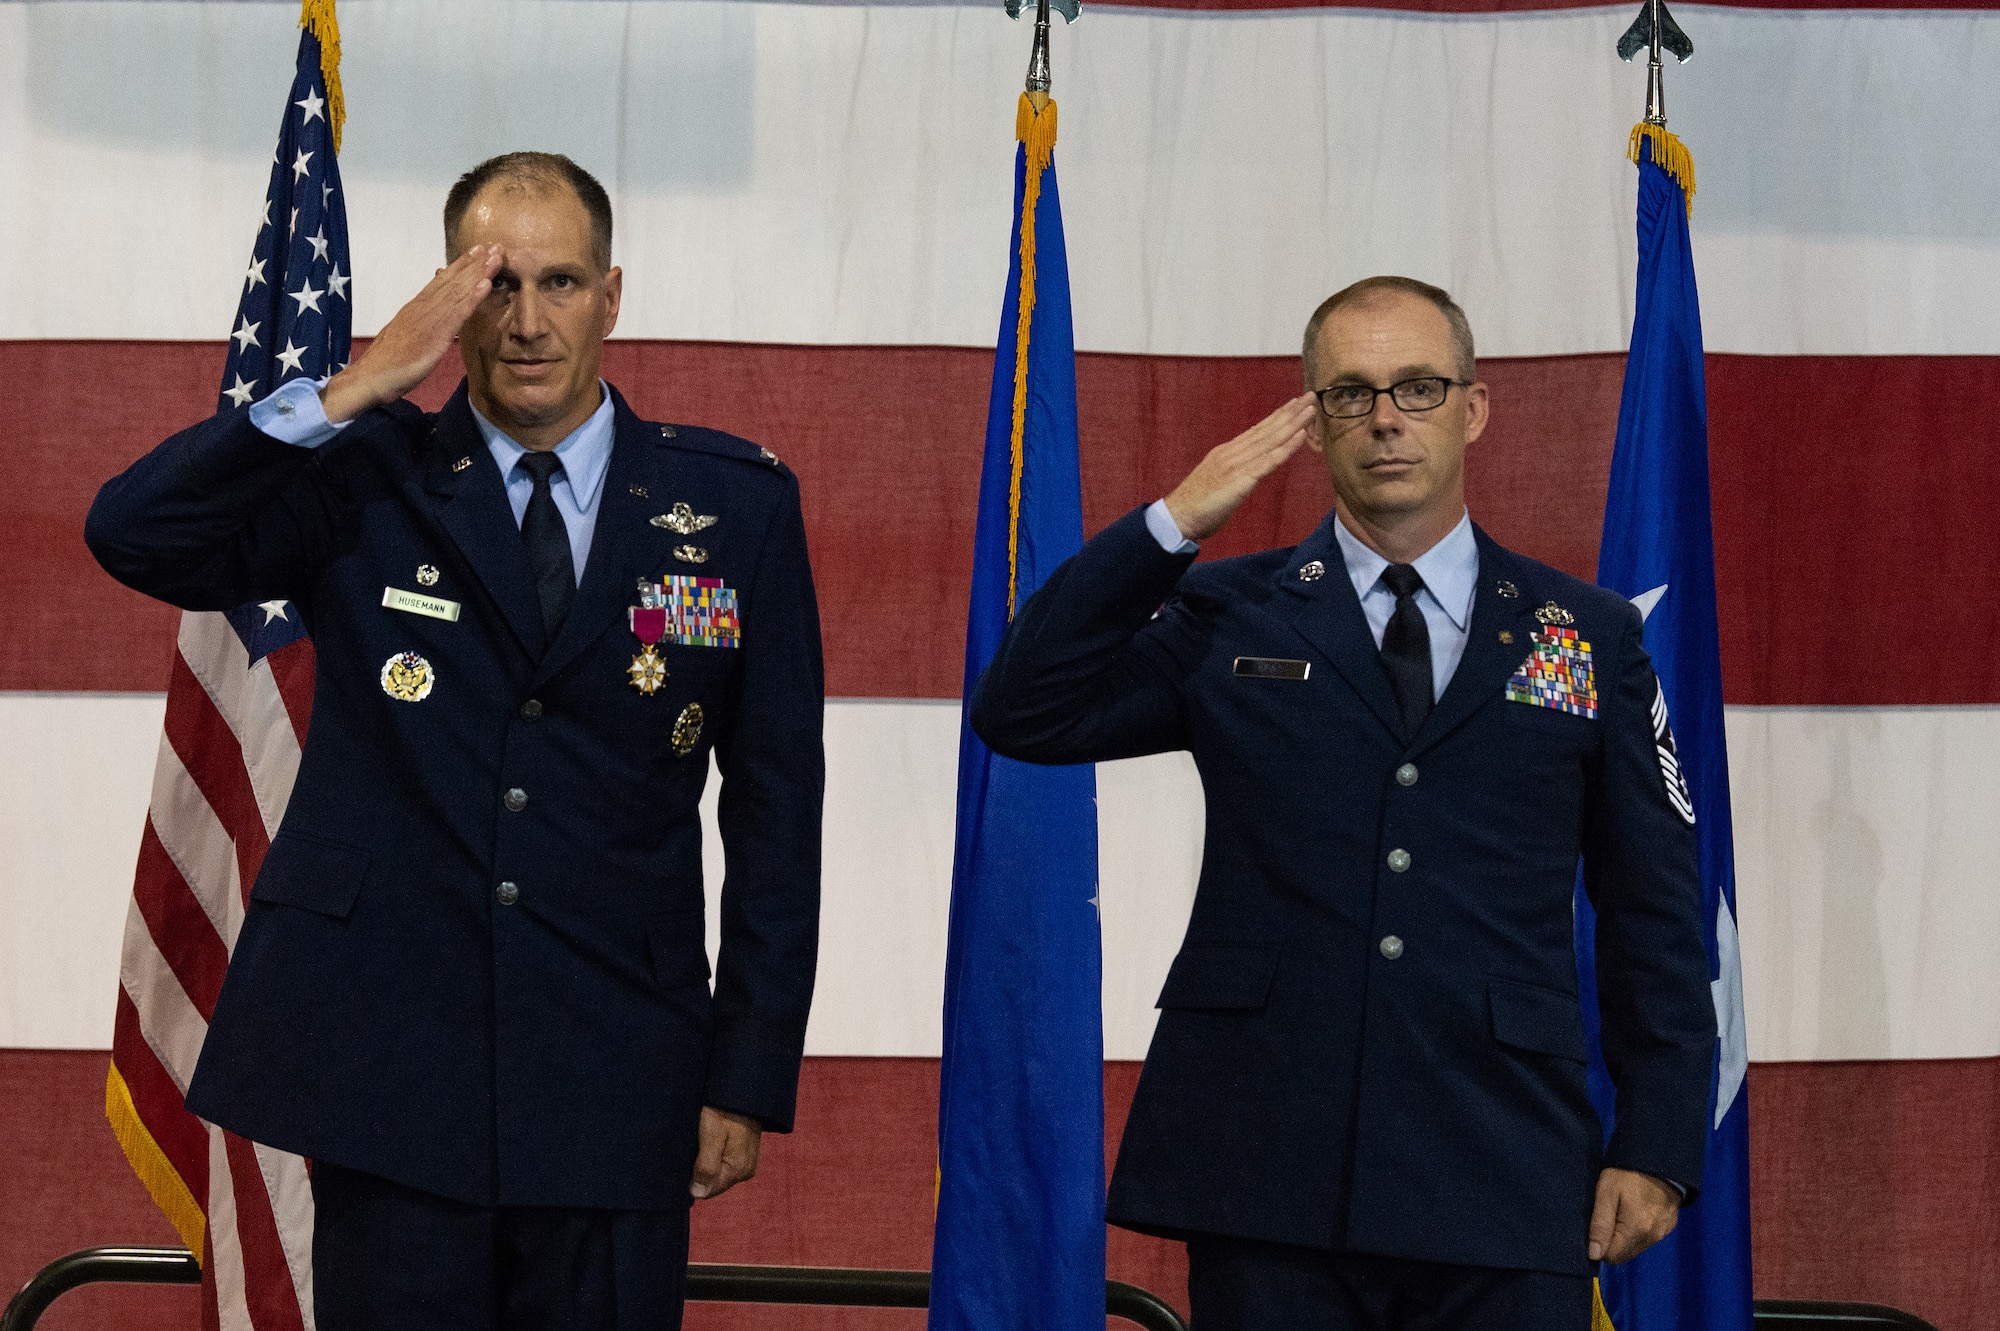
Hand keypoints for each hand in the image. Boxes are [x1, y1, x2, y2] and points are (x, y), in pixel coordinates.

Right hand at [318, 245, 503, 422]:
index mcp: (415, 308)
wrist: (370, 377)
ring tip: (497, 256)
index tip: (477, 251)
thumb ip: (417, 323)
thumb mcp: (404, 336)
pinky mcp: (434, 334)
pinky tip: (487, 284)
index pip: (441, 282)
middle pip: (452, 280)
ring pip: (458, 290)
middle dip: (475, 262)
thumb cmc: (386, 363)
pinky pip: (457, 312)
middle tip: (496, 245)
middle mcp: (422, 307)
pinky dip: (473, 297)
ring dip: (479, 272)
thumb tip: (427, 315)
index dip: (460, 266)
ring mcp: (428, 318)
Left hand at [689, 1106, 761, 1199]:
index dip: (693, 1177)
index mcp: (739, 1170)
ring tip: (701, 1140)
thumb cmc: (724, 1109)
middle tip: (695, 1144)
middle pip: (713, 1182)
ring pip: (718, 1172)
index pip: (708, 1191)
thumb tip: (698, 1194)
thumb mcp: (711, 1135)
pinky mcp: (745, 1153)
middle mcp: (745, 1171)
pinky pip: (724, 1162)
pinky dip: (714, 1154)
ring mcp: (747, 1162)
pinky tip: (709, 1140)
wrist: (744, 1087)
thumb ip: (706, 1167)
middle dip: (700, 1168)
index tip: (688, 1157)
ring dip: (706, 1161)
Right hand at [1161, 394, 1316, 541]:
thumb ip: (1233, 475)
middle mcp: (1232, 452)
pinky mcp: (1241, 479)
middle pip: (1267, 429)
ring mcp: (1237, 464)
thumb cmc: (1196, 506)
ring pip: (1271, 440)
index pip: (1257, 430)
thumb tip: (1244, 476)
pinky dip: (1287, 447)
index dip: (1277, 416)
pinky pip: (1269, 460)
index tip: (1293, 404)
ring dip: (1294, 423)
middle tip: (1310, 396)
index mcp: (1226, 452)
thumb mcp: (1218, 484)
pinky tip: (1301, 435)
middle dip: (1290, 412)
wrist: (1178, 516)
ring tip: (1311, 409)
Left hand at [1588, 1167, 1679, 1262]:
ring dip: (1625, 1236)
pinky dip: (1638, 1231)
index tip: (1596, 1226)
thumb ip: (1600, 1225)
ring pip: (1635, 1247)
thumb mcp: (1607, 1193)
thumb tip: (1594, 1255)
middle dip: (1612, 1242)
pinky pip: (1647, 1238)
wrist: (1660, 1159)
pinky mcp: (1668, 1226)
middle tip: (1608, 1216)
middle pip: (1624, 1254)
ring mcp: (1662, 1233)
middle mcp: (1652, 1238)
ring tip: (1620, 1211)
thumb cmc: (1628, 1174)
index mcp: (1636, 1232)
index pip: (1612, 1257)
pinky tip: (1634, 1211)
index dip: (1600, 1246)